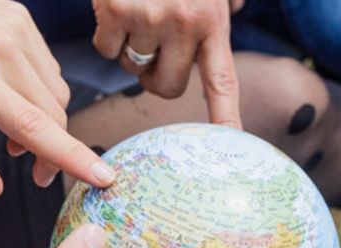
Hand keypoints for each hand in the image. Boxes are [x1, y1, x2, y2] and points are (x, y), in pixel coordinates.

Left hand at [0, 0, 114, 194]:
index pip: (34, 126)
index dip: (72, 157)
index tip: (104, 178)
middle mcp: (0, 48)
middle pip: (53, 115)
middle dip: (52, 151)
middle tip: (33, 173)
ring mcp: (15, 27)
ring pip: (56, 92)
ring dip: (44, 121)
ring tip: (12, 133)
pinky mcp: (21, 17)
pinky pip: (47, 68)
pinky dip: (38, 92)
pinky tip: (10, 97)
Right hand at [92, 0, 241, 127]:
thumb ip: (222, 1)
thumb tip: (234, 8)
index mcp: (212, 19)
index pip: (222, 80)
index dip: (225, 114)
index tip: (230, 140)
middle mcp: (185, 22)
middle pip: (168, 88)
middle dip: (156, 77)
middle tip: (153, 51)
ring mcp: (149, 18)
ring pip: (132, 69)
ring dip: (130, 49)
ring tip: (137, 15)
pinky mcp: (116, 11)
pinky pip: (106, 50)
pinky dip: (107, 34)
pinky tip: (117, 9)